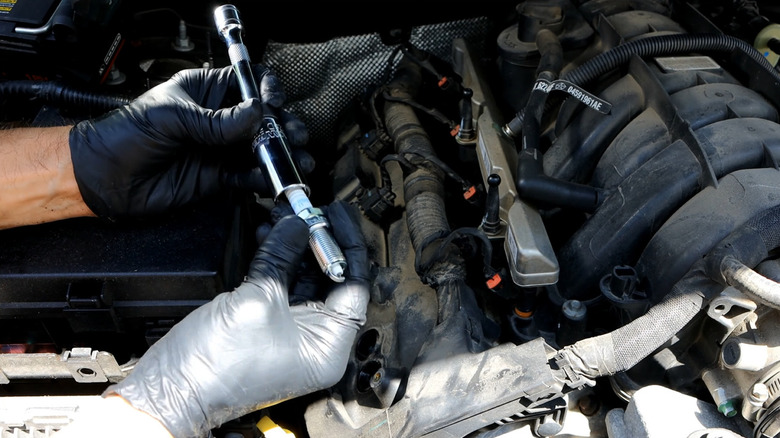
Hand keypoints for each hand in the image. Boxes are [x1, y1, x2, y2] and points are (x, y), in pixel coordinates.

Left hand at [69, 65, 308, 220]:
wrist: (105, 177)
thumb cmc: (125, 135)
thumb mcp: (171, 118)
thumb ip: (216, 121)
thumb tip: (256, 114)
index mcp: (205, 91)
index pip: (246, 82)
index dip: (266, 89)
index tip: (274, 102)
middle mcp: (218, 119)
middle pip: (263, 118)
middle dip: (282, 126)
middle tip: (292, 137)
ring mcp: (219, 148)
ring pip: (260, 149)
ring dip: (280, 155)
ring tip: (295, 161)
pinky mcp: (217, 177)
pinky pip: (247, 176)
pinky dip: (261, 179)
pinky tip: (267, 179)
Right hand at [105, 201, 369, 436]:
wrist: (171, 387)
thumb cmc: (217, 365)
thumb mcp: (259, 300)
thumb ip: (282, 256)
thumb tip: (299, 224)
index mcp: (329, 347)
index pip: (353, 285)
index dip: (346, 246)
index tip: (336, 215)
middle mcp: (316, 341)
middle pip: (330, 278)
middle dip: (316, 240)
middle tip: (309, 209)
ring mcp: (291, 332)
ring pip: (303, 277)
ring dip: (294, 243)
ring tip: (285, 214)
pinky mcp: (266, 323)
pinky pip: (280, 284)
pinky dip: (276, 258)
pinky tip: (269, 231)